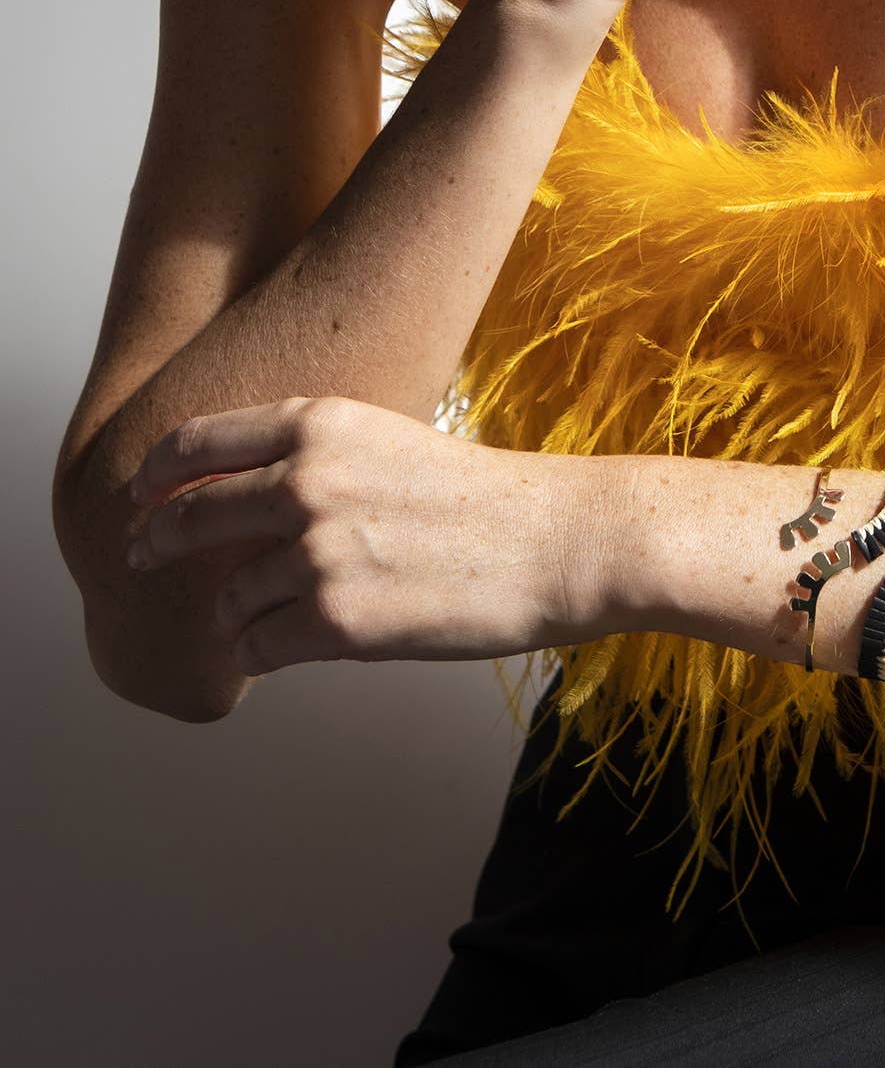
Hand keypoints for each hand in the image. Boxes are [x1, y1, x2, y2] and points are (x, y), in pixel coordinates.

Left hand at [123, 396, 606, 676]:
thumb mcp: (390, 442)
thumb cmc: (484, 497)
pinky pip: (257, 645)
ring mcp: (318, 552)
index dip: (154, 473)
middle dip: (154, 541)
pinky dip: (262, 651)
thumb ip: (312, 460)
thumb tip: (239, 501)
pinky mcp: (337, 621)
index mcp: (319, 423)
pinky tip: (288, 647)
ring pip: (227, 595)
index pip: (197, 442)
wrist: (555, 543)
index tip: (140, 496)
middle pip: (189, 517)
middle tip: (140, 556)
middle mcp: (306, 481)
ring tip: (271, 617)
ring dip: (236, 612)